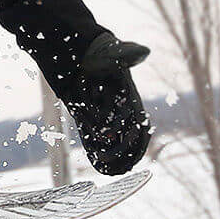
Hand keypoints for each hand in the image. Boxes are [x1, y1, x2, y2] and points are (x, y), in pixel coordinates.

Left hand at [47, 31, 151, 176]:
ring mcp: (101, 110)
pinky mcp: (83, 112)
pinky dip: (95, 148)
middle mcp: (117, 106)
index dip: (138, 142)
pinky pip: (91, 134)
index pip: (139, 123)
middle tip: (121, 169)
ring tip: (110, 171)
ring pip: (110, 139)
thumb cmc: (98, 49)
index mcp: (129, 96)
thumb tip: (143, 52)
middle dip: (124, 154)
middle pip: (126, 136)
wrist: (75, 47)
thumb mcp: (113, 51)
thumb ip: (127, 54)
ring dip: (111, 156)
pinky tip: (97, 162)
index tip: (135, 157)